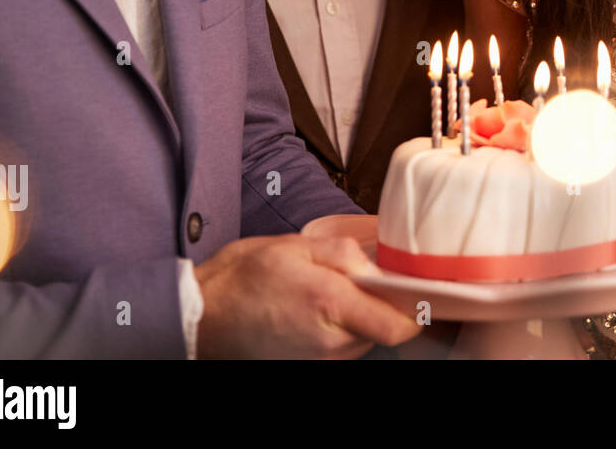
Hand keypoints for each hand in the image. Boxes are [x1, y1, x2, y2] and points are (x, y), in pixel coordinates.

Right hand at [194, 234, 420, 358]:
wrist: (199, 317)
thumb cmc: (243, 277)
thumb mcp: (297, 246)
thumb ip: (346, 255)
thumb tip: (382, 271)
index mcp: (330, 303)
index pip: (399, 325)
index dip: (415, 310)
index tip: (413, 291)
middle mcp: (330, 342)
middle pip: (383, 331)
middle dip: (380, 306)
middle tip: (356, 279)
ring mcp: (319, 361)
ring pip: (363, 341)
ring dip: (357, 319)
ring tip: (325, 293)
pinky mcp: (308, 369)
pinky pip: (341, 350)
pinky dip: (338, 332)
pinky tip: (313, 312)